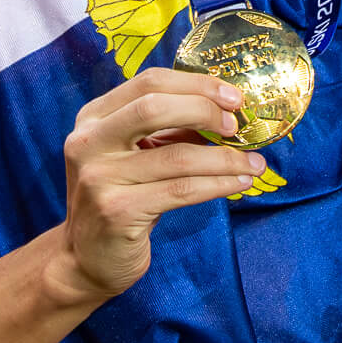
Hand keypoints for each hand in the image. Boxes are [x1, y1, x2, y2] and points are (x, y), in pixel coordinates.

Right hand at [49, 67, 263, 305]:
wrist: (86, 260)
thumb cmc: (121, 199)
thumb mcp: (137, 156)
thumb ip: (170, 130)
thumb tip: (226, 110)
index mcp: (93, 118)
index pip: (149, 82)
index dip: (196, 84)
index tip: (232, 97)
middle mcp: (88, 142)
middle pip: (154, 108)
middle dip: (205, 110)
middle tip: (237, 126)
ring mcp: (99, 178)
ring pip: (177, 156)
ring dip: (225, 158)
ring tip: (254, 164)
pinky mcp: (116, 212)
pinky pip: (181, 191)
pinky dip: (217, 184)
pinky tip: (239, 183)